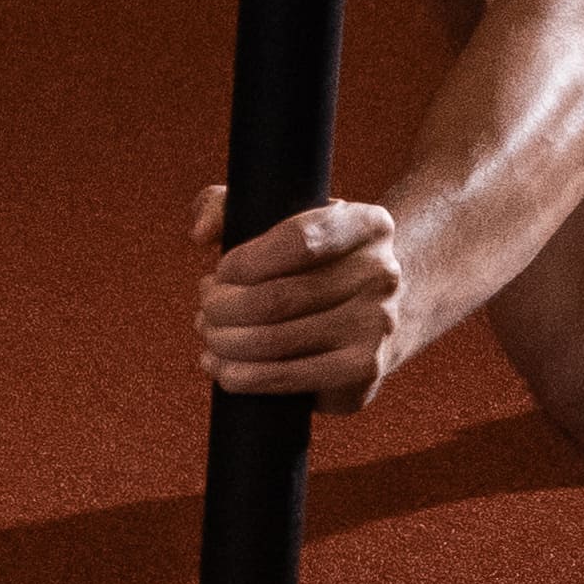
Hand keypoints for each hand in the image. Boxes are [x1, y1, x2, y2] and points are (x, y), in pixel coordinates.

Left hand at [192, 180, 408, 408]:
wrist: (381, 311)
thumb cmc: (316, 262)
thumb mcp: (283, 217)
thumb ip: (229, 206)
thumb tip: (202, 231)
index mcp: (368, 225)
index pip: (298, 241)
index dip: (245, 261)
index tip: (222, 270)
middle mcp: (382, 274)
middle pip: (278, 298)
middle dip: (223, 307)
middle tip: (206, 305)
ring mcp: (377, 326)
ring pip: (276, 341)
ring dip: (225, 342)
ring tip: (209, 332)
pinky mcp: (364, 370)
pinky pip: (290, 378)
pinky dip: (243, 376)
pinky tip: (222, 367)